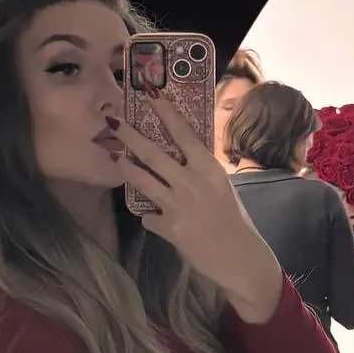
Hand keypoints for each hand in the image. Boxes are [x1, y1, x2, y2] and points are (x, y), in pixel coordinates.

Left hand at [117, 93, 283, 318]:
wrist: (240, 258)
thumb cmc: (234, 220)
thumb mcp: (222, 188)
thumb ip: (200, 173)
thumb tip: (180, 160)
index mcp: (210, 169)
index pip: (184, 134)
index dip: (165, 113)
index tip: (150, 94)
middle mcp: (192, 182)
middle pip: (153, 153)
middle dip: (130, 136)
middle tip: (113, 122)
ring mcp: (178, 205)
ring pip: (142, 180)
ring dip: (126, 167)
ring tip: (116, 158)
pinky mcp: (169, 228)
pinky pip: (149, 217)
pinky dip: (149, 216)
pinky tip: (154, 218)